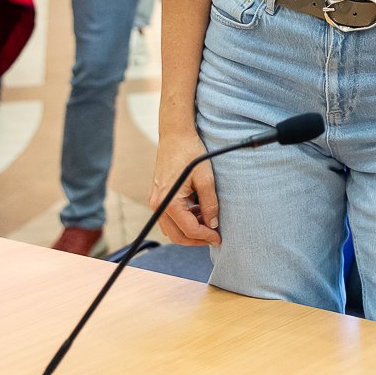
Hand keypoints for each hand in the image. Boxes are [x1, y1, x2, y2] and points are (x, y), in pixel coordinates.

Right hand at [152, 130, 220, 245]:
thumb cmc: (191, 153)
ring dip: (189, 230)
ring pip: (172, 228)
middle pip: (176, 235)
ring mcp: (156, 201)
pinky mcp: (158, 196)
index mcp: (169, 202)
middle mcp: (158, 205)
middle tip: (214, 237)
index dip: (206, 237)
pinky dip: (184, 220)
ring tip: (209, 222)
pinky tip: (199, 211)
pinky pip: (169, 217)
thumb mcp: (206, 178)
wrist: (175, 135)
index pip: (189, 230)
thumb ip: (210, 204)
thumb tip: (214, 224)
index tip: (219, 238)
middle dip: (196, 239)